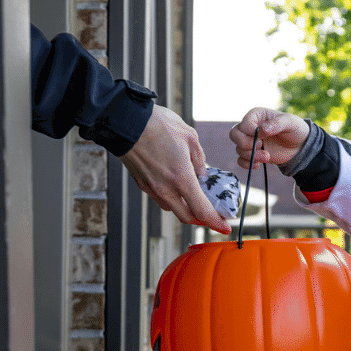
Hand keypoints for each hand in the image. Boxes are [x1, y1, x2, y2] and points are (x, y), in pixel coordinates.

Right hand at [119, 104, 230, 233]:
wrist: (125, 122)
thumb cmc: (158, 125)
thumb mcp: (190, 137)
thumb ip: (200, 160)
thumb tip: (202, 174)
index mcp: (181, 179)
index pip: (202, 211)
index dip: (215, 222)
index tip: (225, 228)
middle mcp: (165, 189)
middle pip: (187, 217)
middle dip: (202, 219)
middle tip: (213, 215)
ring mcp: (151, 188)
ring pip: (172, 208)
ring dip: (186, 208)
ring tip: (195, 198)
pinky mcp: (141, 183)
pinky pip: (160, 198)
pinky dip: (172, 197)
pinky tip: (176, 185)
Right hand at [230, 107, 310, 169]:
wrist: (300, 147)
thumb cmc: (296, 129)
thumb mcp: (290, 123)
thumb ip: (277, 123)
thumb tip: (263, 129)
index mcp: (257, 115)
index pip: (244, 123)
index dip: (250, 132)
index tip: (263, 137)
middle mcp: (250, 127)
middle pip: (234, 135)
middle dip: (245, 144)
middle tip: (261, 146)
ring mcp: (250, 141)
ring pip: (239, 149)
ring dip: (251, 155)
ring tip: (267, 157)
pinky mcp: (252, 153)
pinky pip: (241, 160)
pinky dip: (247, 164)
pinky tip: (258, 165)